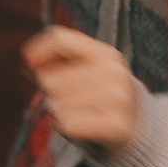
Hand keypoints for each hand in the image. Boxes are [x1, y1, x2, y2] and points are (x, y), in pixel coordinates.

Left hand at [23, 26, 141, 155]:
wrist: (139, 128)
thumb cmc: (102, 97)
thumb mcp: (87, 71)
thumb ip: (58, 62)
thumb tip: (28, 61)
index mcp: (105, 52)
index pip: (59, 38)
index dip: (38, 50)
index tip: (29, 63)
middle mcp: (113, 71)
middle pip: (51, 77)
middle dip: (51, 92)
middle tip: (70, 100)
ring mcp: (116, 98)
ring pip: (56, 104)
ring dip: (59, 112)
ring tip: (78, 114)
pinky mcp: (114, 125)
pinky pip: (68, 124)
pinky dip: (67, 128)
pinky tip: (82, 127)